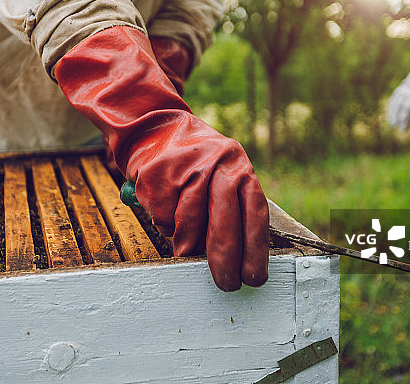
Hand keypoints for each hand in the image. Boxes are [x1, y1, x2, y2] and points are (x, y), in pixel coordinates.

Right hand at [54, 26, 268, 290]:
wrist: (154, 127)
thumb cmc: (194, 165)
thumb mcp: (222, 175)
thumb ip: (232, 209)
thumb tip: (239, 260)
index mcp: (239, 166)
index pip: (254, 211)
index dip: (255, 249)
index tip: (253, 277)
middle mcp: (217, 163)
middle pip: (224, 220)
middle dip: (224, 258)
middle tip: (225, 283)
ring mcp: (186, 167)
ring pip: (189, 222)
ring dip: (187, 243)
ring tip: (185, 248)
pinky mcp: (158, 173)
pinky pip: (163, 216)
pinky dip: (165, 223)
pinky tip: (164, 210)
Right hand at [387, 47, 409, 129]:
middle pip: (407, 107)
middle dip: (405, 120)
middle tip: (403, 131)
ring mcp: (407, 88)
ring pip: (399, 103)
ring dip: (396, 115)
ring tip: (394, 126)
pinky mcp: (403, 86)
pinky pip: (395, 98)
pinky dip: (392, 107)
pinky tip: (390, 116)